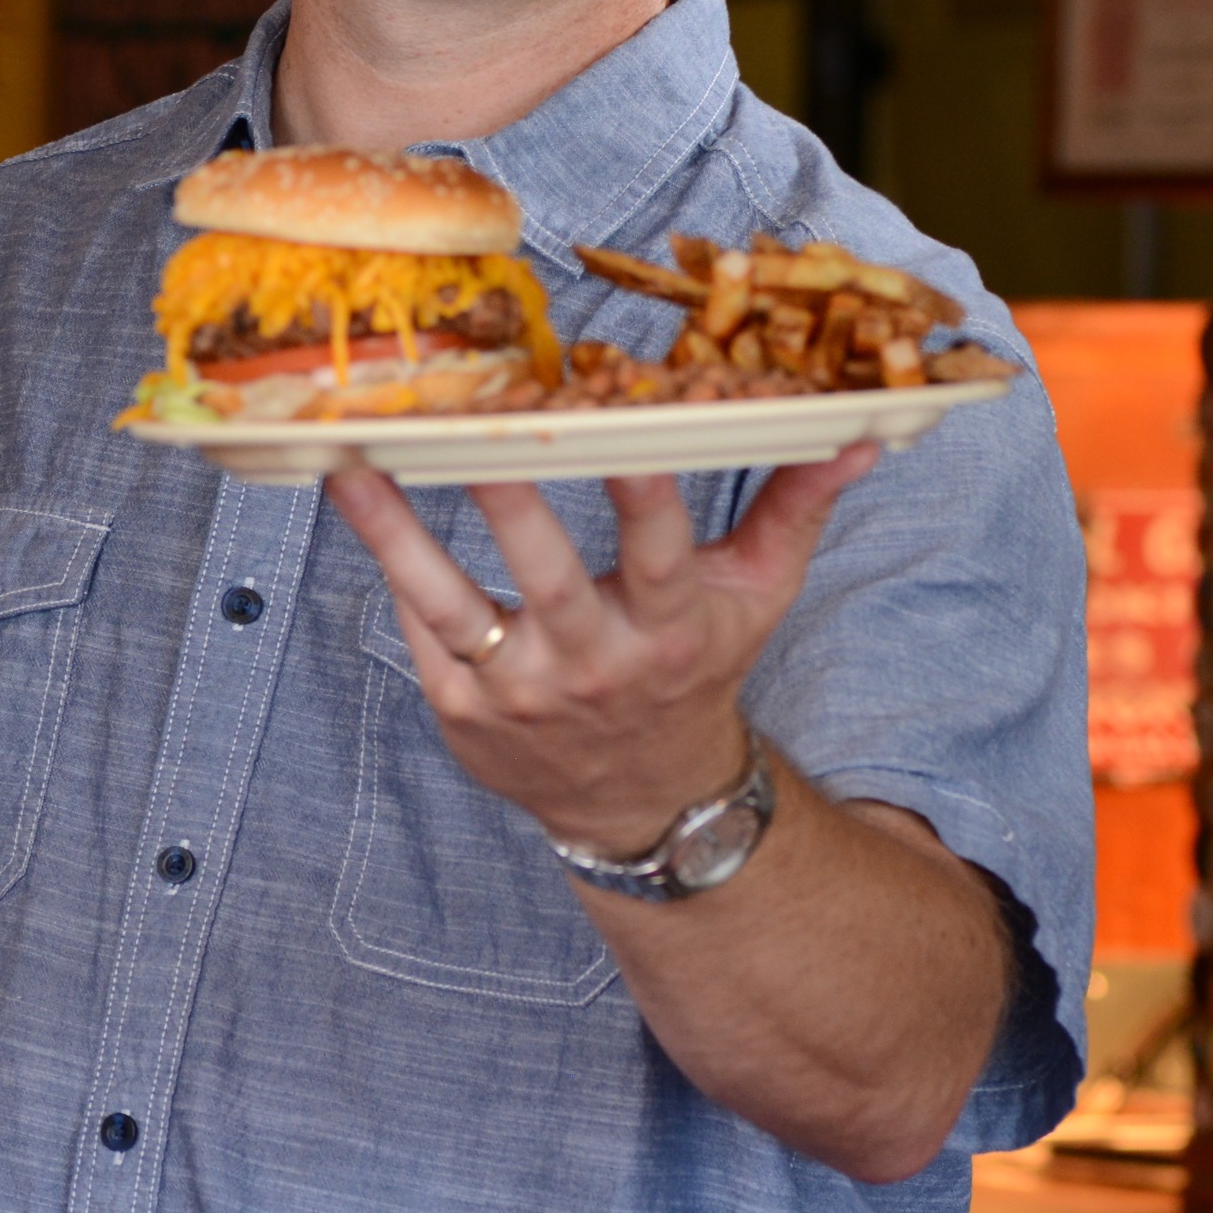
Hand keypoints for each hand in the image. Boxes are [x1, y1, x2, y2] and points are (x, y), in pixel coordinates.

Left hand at [323, 446, 879, 858]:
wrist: (642, 798)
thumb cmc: (698, 670)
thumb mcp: (757, 596)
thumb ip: (795, 507)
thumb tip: (860, 434)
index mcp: (671, 627)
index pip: (659, 549)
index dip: (641, 485)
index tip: (618, 415)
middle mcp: (595, 664)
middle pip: (546, 572)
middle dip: (507, 496)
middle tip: (466, 422)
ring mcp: (522, 693)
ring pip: (452, 604)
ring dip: (396, 534)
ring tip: (352, 464)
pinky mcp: (464, 710)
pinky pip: (424, 633)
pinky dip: (393, 572)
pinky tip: (362, 503)